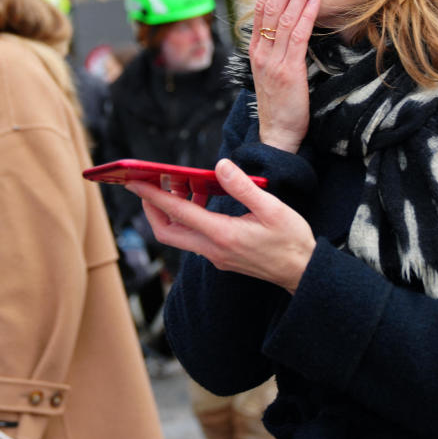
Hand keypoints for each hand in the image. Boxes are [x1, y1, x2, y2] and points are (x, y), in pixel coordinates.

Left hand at [131, 158, 316, 292]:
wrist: (302, 272)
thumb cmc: (290, 240)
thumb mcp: (272, 208)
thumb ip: (243, 186)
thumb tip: (220, 166)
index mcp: (222, 235)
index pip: (177, 213)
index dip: (154, 195)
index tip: (135, 181)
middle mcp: (212, 249)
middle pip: (167, 231)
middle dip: (152, 208)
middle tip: (148, 183)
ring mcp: (215, 256)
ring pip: (179, 236)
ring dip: (172, 212)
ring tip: (180, 184)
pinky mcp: (221, 257)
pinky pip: (194, 238)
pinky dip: (189, 218)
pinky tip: (203, 199)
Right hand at [250, 0, 320, 153]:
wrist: (277, 134)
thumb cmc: (281, 103)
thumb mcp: (274, 71)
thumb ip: (279, 48)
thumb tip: (291, 25)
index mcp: (256, 50)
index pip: (261, 9)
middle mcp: (261, 52)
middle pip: (270, 7)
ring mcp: (272, 61)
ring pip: (284, 18)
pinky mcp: (288, 71)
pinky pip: (297, 37)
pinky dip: (307, 15)